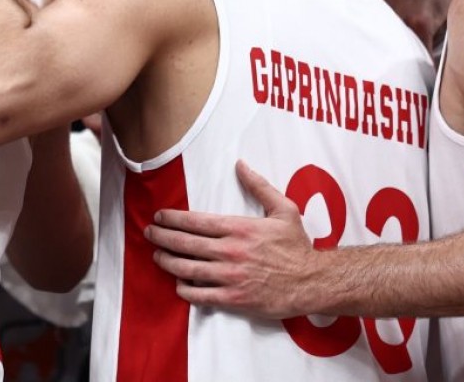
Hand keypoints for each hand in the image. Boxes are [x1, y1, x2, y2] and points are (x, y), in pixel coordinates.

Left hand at [145, 160, 316, 318]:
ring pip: (187, 269)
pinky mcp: (234, 299)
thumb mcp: (284, 209)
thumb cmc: (297, 246)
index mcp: (239, 228)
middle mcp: (230, 251)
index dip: (171, 218)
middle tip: (149, 233)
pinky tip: (179, 284)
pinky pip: (200, 296)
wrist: (314, 282)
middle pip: (184, 243)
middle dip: (161, 237)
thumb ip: (259, 186)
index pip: (194, 221)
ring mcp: (231, 276)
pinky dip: (185, 290)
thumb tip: (240, 164)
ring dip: (166, 261)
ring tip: (157, 255)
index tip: (159, 216)